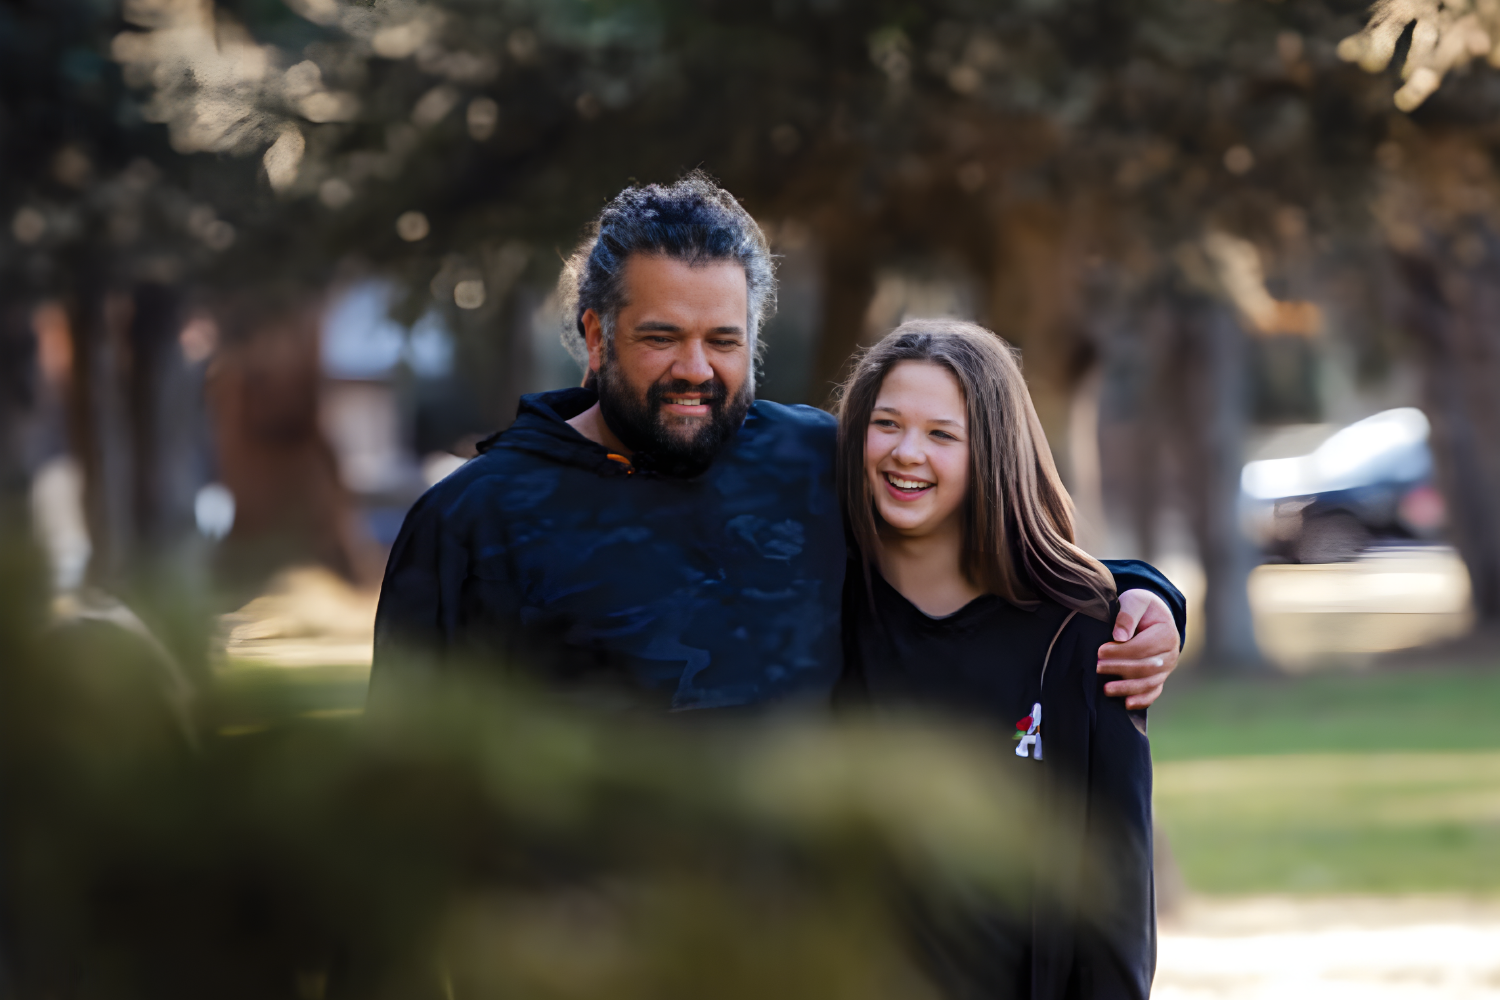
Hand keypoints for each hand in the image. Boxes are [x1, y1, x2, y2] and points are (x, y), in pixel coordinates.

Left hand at [1097, 589, 1179, 709]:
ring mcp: (1167, 668)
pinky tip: (1127, 703)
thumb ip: (1127, 615)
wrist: (1153, 616)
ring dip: (1127, 688)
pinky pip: (1154, 691)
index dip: (1121, 651)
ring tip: (1106, 689)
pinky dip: (1142, 699)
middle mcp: (1171, 653)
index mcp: (1166, 633)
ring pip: (1149, 682)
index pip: (1143, 647)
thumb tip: (1119, 636)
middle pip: (1146, 667)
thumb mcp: (1135, 601)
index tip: (1100, 651)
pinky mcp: (1160, 678)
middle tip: (1097, 667)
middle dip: (1120, 669)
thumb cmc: (1141, 607)